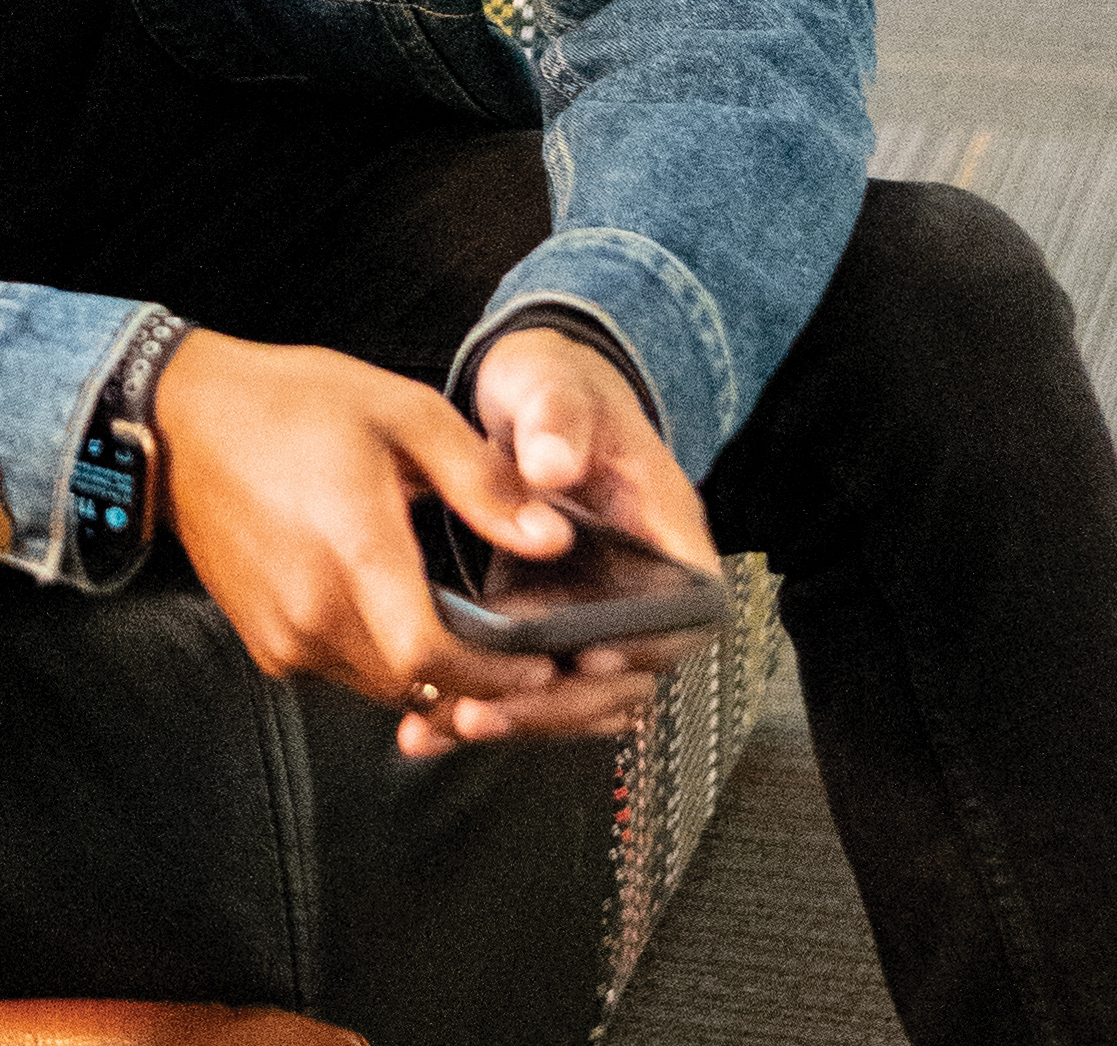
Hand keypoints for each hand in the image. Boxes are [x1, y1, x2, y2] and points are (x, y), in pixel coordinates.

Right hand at [151, 329, 671, 759]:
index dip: (494, 675)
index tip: (538, 665)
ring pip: (378, 684)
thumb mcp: (400, 413)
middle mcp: (313, 610)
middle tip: (515, 649)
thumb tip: (550, 538)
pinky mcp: (263, 642)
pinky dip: (376, 656)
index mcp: (354, 550)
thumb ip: (479, 480)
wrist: (180, 421)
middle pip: (414, 684)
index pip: (432, 657)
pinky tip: (391, 608)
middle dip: (472, 679)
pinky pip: (339, 670)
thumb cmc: (290, 404)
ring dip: (424, 670)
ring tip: (460, 627)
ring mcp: (283, 633)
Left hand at [440, 324, 723, 763]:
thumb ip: (559, 421)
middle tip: (491, 710)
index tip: (593, 656)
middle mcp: (641, 588)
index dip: (648, 644)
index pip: (686, 610)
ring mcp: (597, 613)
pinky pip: (532, 683)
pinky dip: (487, 707)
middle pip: (629, 675)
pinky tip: (430, 727)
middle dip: (561, 703)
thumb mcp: (559, 388)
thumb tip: (552, 466)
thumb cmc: (563, 390)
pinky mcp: (551, 626)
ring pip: (577, 695)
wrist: (534, 402)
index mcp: (667, 533)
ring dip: (518, 719)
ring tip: (449, 724)